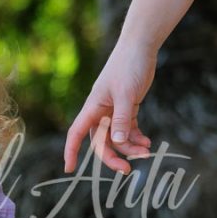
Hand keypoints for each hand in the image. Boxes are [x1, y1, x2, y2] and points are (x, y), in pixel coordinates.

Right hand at [64, 39, 154, 174]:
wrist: (140, 47)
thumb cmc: (129, 66)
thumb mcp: (127, 94)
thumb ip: (122, 119)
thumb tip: (117, 143)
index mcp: (93, 107)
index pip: (76, 133)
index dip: (71, 151)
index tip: (69, 168)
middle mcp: (100, 111)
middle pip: (100, 142)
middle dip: (113, 157)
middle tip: (127, 170)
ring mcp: (114, 111)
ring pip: (117, 138)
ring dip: (130, 148)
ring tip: (147, 151)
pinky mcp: (127, 108)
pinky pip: (128, 130)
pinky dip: (136, 138)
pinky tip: (147, 142)